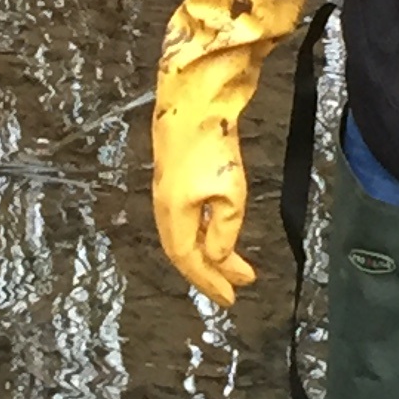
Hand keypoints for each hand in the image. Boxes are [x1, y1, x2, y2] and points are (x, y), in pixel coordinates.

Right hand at [151, 85, 255, 308]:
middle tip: (234, 288)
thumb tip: (217, 257)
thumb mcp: (229, 194)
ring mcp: (168, 191)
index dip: (209, 282)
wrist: (193, 100)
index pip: (188, 260)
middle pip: (184, 251)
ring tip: (234, 265)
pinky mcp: (177, 176)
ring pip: (186, 234)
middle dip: (210, 272)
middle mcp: (165, 207)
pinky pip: (188, 217)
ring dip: (209, 253)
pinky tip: (219, 231)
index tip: (231, 298)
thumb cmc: (211, 146)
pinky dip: (205, 232)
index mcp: (173, 215)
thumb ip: (225, 231)